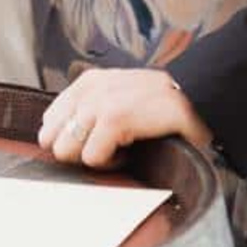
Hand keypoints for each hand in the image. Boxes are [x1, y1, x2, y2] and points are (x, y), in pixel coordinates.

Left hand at [37, 69, 213, 168]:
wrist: (198, 99)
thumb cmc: (160, 107)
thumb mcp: (118, 98)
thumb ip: (90, 111)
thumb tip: (62, 140)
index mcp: (87, 83)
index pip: (48, 122)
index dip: (70, 141)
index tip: (96, 142)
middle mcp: (89, 88)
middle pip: (51, 139)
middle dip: (76, 151)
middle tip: (107, 148)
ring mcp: (100, 101)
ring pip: (66, 150)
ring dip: (93, 158)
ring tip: (120, 148)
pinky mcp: (114, 117)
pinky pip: (92, 158)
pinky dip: (111, 163)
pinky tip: (130, 151)